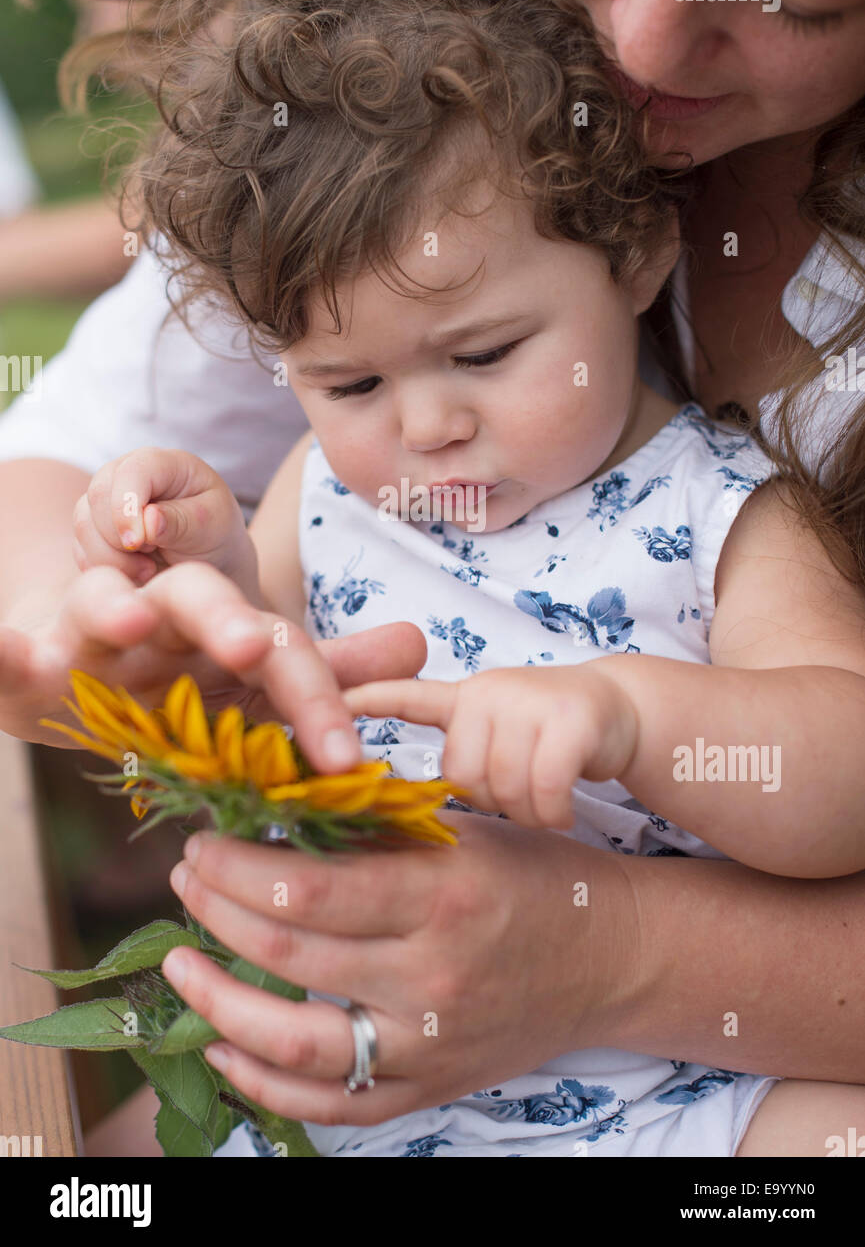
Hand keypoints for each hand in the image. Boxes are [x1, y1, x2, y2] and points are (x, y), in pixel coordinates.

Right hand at [0, 561, 426, 769]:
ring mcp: (92, 633)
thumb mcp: (246, 676)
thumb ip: (323, 670)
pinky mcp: (28, 662)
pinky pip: (4, 657)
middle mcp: (161, 616)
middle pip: (200, 603)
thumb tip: (418, 645)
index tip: (347, 755)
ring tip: (128, 614)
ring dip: (116, 604)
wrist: (79, 650)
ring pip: (105, 601)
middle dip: (227, 622)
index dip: (315, 693)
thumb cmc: (175, 669)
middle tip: (252, 645)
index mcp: (220, 625)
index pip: (279, 646)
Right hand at [72, 447, 251, 589]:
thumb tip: (148, 520)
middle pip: (98, 494)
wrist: (204, 561)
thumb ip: (182, 521)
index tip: (137, 542)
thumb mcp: (212, 528)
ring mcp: (106, 500)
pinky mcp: (93, 528)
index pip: (132, 471)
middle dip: (118, 536)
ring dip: (110, 557)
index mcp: (164, 463)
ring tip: (146, 571)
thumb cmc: (214, 536)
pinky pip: (80, 547)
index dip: (127, 505)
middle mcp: (127, 474)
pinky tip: (133, 575)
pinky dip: (102, 567)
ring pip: (83, 523)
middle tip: (149, 561)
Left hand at [162, 812, 642, 1128]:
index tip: (203, 845)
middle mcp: (430, 974)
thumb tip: (275, 812)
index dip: (237, 868)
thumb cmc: (533, 875)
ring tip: (179, 964)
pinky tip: (223, 1044)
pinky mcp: (428, 1086)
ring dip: (218, 1003)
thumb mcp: (461, 830)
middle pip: (290, 954)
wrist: (610, 956)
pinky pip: (331, 1102)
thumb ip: (374, 827)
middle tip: (185, 881)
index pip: (309, 887)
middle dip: (216, 913)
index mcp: (440, 893)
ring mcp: (427, 1041)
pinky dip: (264, 1081)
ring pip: (295, 1042)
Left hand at [343, 665, 637, 828]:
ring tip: (544, 804)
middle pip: (462, 774)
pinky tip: (564, 812)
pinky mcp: (571, 718)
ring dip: (527, 811)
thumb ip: (456, 755)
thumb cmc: (548, 738)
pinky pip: (545, 788)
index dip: (366, 701)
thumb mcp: (493, 735)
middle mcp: (490, 691)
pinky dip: (554, 811)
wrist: (622, 709)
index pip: (407, 696)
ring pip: (504, 786)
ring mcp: (530, 700)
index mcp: (463, 699)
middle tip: (516, 803)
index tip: (329, 713)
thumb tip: (386, 815)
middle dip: (489, 801)